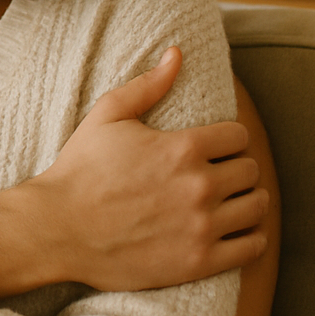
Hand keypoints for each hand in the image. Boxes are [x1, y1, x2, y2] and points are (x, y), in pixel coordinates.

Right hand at [27, 47, 268, 291]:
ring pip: (257, 207)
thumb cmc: (80, 169)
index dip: (227, 139)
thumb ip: (148, 84)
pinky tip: (231, 232)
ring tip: (228, 202)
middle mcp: (199, 185)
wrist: (57, 229)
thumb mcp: (107, 116)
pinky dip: (249, 239)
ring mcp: (201, 226)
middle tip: (218, 175)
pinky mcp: (199, 261)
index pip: (239, 136)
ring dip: (246, 201)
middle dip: (236, 168)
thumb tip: (177, 54)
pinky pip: (252, 248)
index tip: (215, 148)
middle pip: (250, 170)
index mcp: (183, 147)